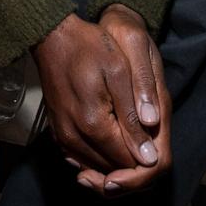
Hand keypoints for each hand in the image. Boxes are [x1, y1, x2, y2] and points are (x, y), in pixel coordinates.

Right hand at [31, 12, 158, 187]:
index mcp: (93, 124)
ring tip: (129, 132)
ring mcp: (62, 137)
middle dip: (132, 160)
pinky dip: (97, 154)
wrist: (53, 36)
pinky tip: (109, 136)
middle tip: (144, 133)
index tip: (153, 136)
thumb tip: (149, 156)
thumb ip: (133, 115)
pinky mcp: (57, 132)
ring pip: (96, 165)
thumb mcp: (119, 72)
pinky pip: (80, 157)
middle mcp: (73, 138)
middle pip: (112, 168)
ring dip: (115, 158)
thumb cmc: (89, 48)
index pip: (128, 162)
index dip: (146, 157)